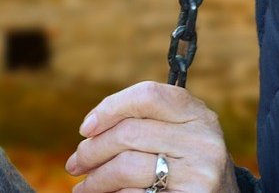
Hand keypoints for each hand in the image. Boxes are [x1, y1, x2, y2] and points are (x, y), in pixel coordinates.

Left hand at [65, 81, 238, 192]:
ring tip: (84, 187)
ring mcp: (200, 173)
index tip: (85, 128)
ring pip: (127, 167)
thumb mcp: (179, 134)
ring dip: (96, 180)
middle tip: (75, 164)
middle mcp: (203, 140)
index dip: (109, 108)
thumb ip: (145, 121)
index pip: (147, 95)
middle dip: (92, 150)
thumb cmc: (188, 164)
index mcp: (198, 114)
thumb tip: (89, 131)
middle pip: (129, 133)